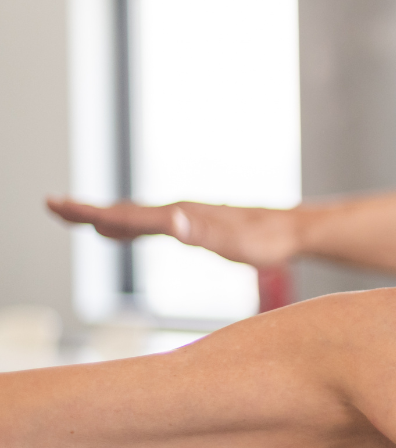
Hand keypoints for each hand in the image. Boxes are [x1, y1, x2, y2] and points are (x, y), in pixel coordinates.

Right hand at [47, 197, 300, 267]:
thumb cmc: (266, 241)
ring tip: (75, 217)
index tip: (58, 205)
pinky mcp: (194, 223)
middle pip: (124, 210)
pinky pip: (150, 223)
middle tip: (52, 206)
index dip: (91, 211)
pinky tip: (119, 230)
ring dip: (103, 215)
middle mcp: (179, 211)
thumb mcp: (234, 243)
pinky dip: (126, 225)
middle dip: (87, 210)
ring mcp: (186, 216)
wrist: (292, 230)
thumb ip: (201, 233)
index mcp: (180, 215)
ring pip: (135, 215)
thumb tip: (171, 222)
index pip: (127, 214)